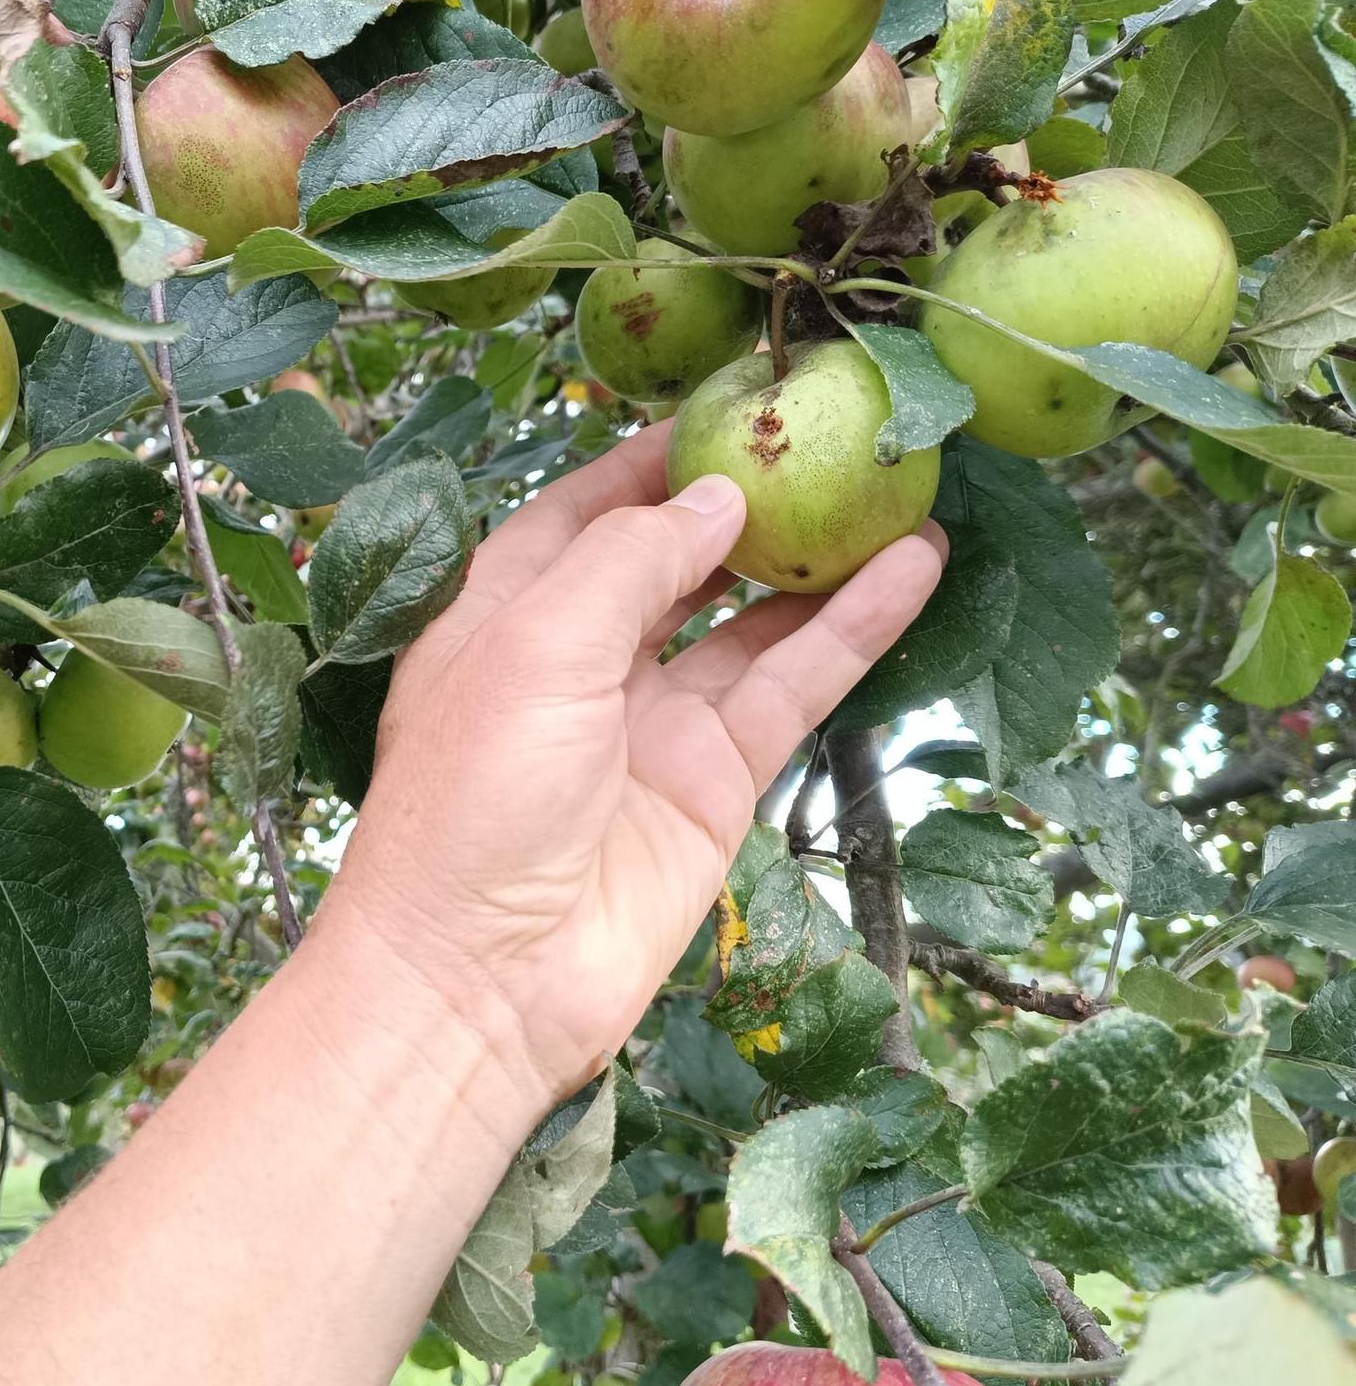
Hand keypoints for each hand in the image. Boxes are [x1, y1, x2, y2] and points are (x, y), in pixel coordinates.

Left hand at [326, 424, 946, 1103]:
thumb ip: (627, 559)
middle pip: (672, 559)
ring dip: (816, 561)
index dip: (649, 462)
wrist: (483, 978)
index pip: (581, 513)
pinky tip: (913, 573)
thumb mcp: (532, 643)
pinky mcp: (714, 781)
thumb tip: (715, 496)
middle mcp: (578, 659)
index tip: (726, 407)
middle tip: (829, 437)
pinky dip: (852, 632)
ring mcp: (651, 721)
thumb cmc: (473, 797)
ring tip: (896, 488)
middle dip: (743, 502)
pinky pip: (792, 686)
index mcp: (503, 613)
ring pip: (749, 620)